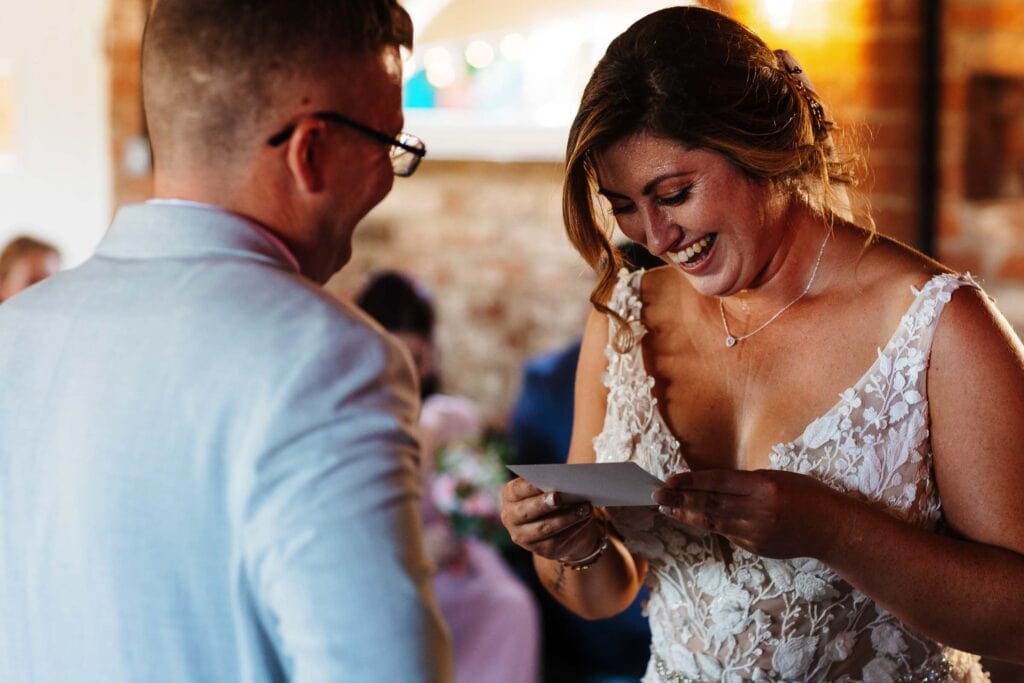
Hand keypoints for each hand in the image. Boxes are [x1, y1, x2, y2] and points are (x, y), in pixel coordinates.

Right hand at [500, 477, 602, 561]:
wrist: (563, 527)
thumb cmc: (554, 498)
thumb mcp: (549, 489)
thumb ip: (551, 485)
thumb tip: (565, 484)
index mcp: (510, 497)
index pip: (516, 490)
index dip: (529, 486)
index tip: (543, 480)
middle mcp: (511, 518)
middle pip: (527, 511)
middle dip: (544, 504)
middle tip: (559, 497)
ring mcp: (524, 537)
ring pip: (545, 528)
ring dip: (567, 517)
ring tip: (585, 507)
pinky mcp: (541, 550)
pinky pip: (558, 540)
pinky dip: (574, 528)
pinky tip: (585, 519)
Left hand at [652, 469, 847, 559]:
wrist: (832, 529)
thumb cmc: (807, 495)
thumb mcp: (778, 477)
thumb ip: (746, 483)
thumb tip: (713, 485)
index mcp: (762, 485)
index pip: (716, 482)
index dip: (690, 482)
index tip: (670, 480)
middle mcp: (756, 509)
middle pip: (709, 504)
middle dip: (679, 499)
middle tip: (656, 495)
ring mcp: (755, 531)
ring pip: (712, 522)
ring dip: (686, 515)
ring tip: (666, 509)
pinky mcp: (755, 547)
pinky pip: (728, 533)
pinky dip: (709, 525)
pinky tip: (694, 520)